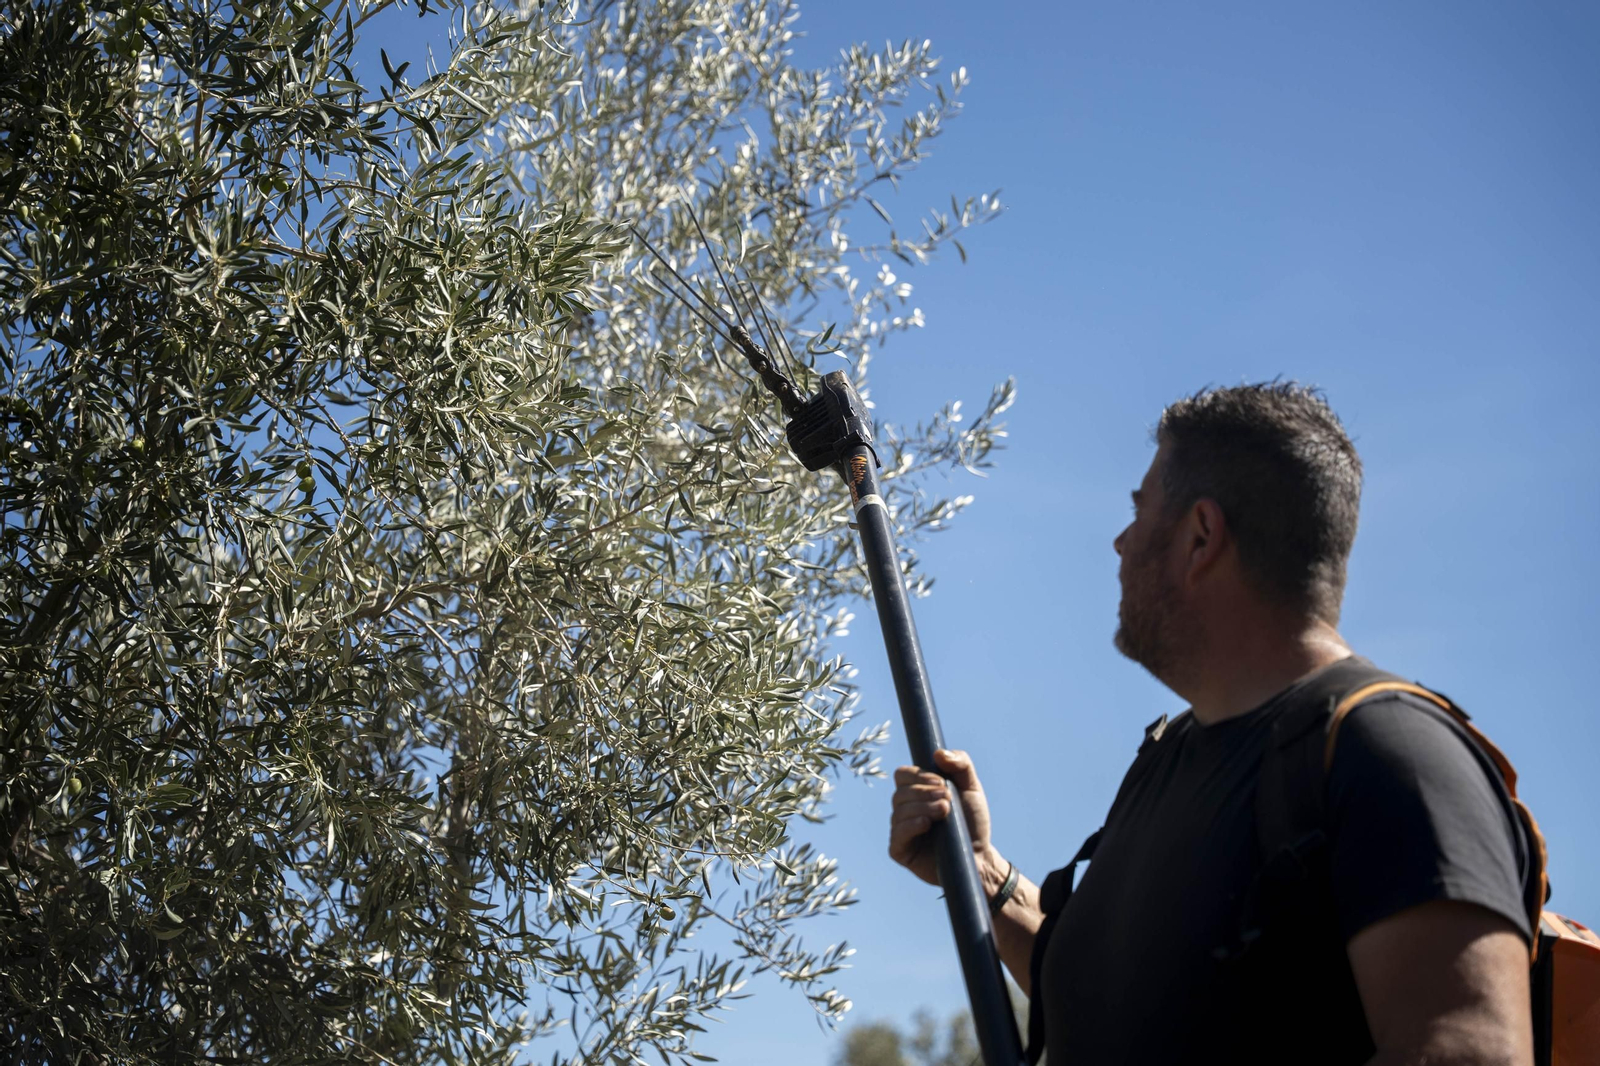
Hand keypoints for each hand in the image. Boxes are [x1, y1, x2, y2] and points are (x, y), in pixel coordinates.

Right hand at [888, 748, 995, 886]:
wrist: (980, 856)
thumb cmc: (973, 822)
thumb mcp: (972, 788)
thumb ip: (961, 764)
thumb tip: (938, 753)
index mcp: (917, 792)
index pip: (902, 775)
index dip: (918, 776)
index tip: (941, 783)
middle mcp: (905, 810)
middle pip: (900, 792)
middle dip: (924, 793)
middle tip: (948, 801)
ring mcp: (901, 830)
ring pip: (899, 811)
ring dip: (922, 808)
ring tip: (945, 813)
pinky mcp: (900, 851)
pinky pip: (896, 834)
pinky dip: (910, 826)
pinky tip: (927, 825)